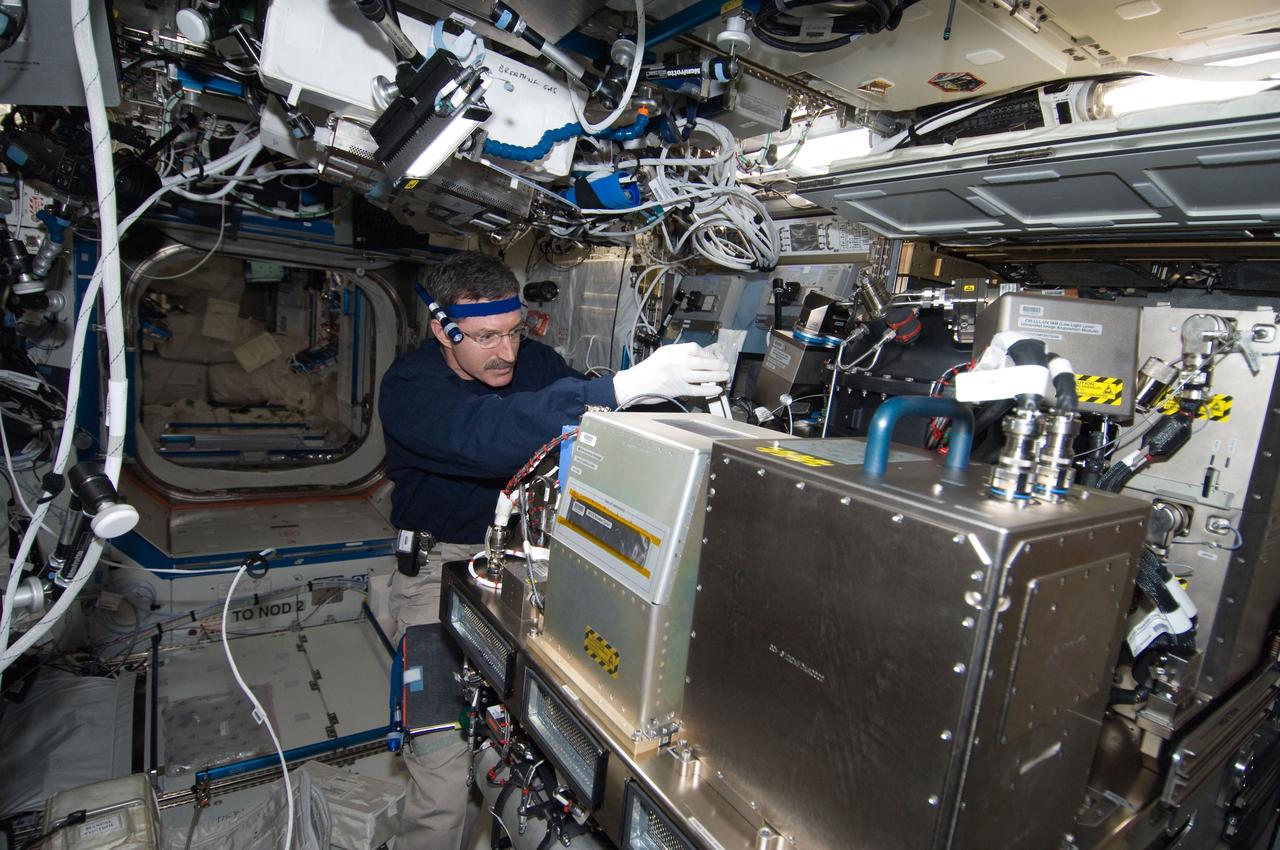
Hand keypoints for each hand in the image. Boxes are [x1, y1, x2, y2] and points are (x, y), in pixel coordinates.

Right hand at [612, 343, 731, 407]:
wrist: (633, 385)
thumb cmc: (647, 371)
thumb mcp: (662, 355)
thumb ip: (679, 354)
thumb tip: (699, 356)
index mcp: (671, 351)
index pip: (694, 348)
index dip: (707, 353)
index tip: (713, 357)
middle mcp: (674, 362)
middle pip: (701, 362)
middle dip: (717, 364)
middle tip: (725, 365)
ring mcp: (675, 377)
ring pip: (701, 375)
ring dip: (716, 376)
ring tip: (725, 376)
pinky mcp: (675, 390)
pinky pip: (696, 389)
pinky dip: (708, 389)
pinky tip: (716, 389)